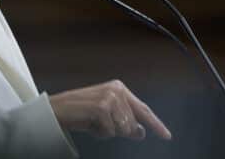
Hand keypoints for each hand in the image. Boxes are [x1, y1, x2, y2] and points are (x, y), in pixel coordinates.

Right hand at [48, 80, 171, 140]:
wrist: (57, 110)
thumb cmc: (79, 113)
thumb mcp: (106, 118)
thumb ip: (126, 123)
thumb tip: (141, 132)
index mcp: (119, 89)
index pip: (143, 109)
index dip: (156, 124)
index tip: (167, 135)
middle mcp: (116, 90)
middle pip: (132, 124)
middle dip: (118, 130)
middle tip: (99, 124)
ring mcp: (109, 97)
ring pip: (123, 129)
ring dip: (108, 131)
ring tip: (93, 122)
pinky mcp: (102, 107)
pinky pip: (110, 131)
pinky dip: (100, 133)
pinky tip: (90, 124)